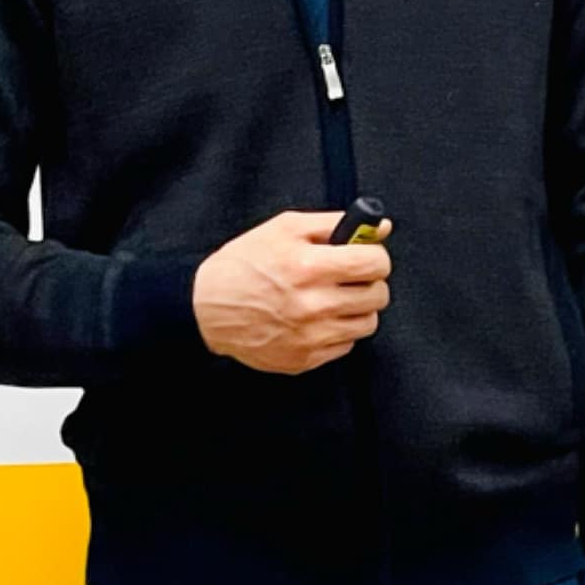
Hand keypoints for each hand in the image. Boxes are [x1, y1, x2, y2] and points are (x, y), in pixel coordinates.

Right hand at [192, 210, 392, 373]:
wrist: (205, 308)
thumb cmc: (244, 263)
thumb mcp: (285, 228)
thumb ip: (335, 224)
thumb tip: (379, 227)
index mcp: (307, 266)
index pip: (373, 263)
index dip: (376, 255)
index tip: (367, 255)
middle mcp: (311, 305)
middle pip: (377, 295)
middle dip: (369, 281)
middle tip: (351, 275)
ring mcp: (309, 337)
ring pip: (367, 323)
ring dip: (359, 307)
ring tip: (336, 296)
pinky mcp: (304, 360)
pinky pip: (346, 345)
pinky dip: (340, 330)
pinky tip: (320, 317)